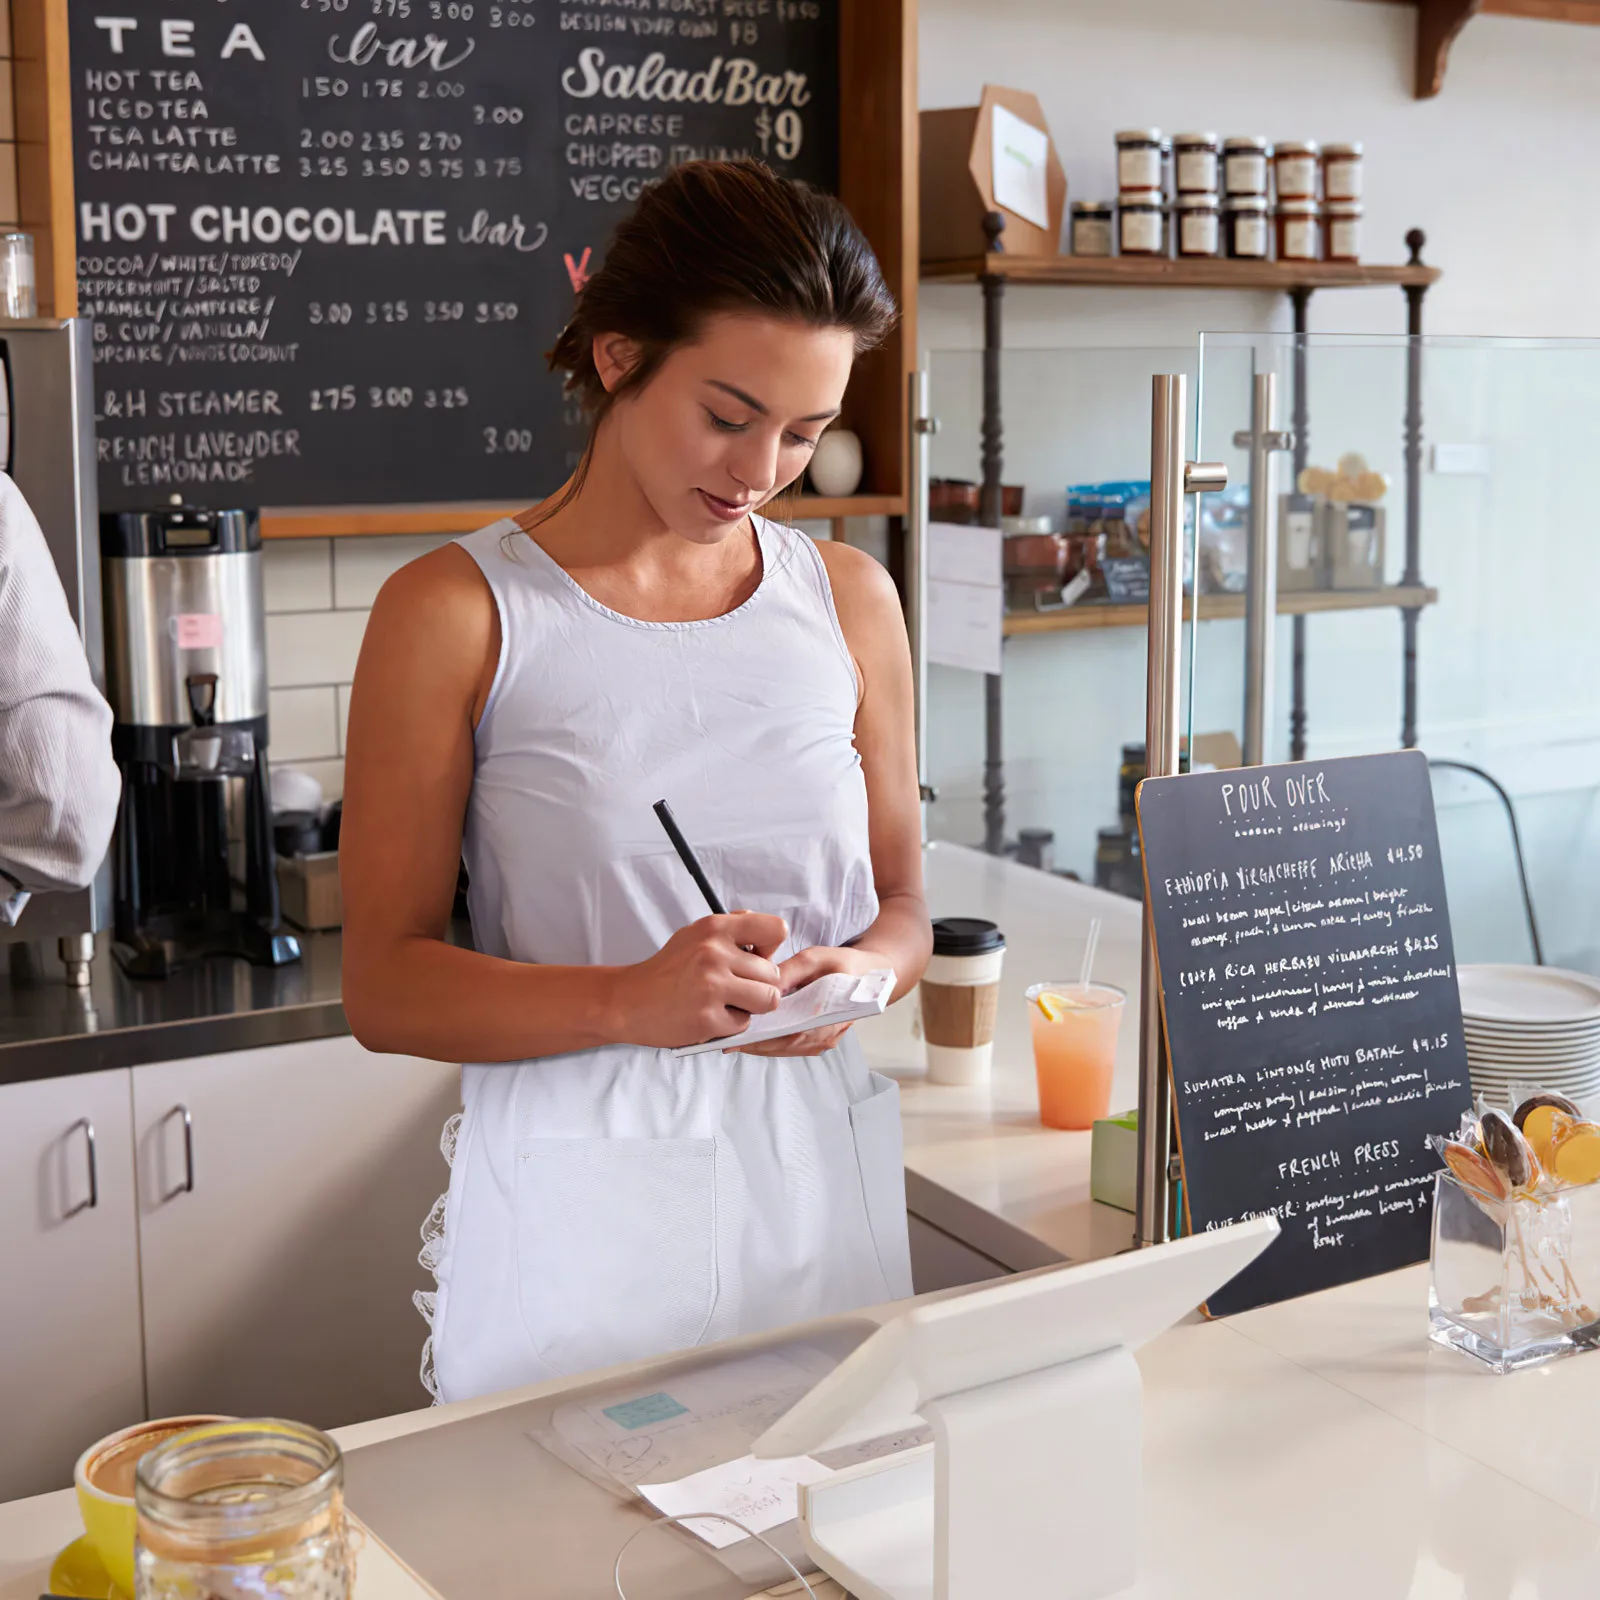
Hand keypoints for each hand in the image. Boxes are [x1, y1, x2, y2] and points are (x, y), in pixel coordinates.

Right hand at [610, 913, 786, 1048]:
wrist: (628, 1001)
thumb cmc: (666, 970)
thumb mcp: (694, 935)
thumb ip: (732, 931)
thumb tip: (768, 935)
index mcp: (714, 928)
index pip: (775, 929)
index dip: (771, 948)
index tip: (756, 958)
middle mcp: (714, 953)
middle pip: (773, 974)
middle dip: (758, 985)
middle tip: (731, 988)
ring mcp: (711, 987)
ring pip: (768, 1000)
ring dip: (750, 1007)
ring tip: (726, 1003)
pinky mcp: (708, 1018)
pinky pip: (744, 1024)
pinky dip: (730, 1025)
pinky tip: (708, 1016)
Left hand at [735, 943, 885, 1057]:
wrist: (871, 974)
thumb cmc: (844, 964)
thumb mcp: (817, 958)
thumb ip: (790, 971)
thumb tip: (764, 985)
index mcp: (831, 1017)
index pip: (793, 1035)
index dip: (764, 1039)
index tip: (740, 1037)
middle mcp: (828, 1035)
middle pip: (785, 1046)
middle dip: (755, 1044)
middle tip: (728, 1041)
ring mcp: (823, 1040)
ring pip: (786, 1048)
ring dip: (760, 1045)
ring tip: (733, 1039)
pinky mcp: (818, 1039)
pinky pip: (790, 1045)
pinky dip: (770, 1042)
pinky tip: (751, 1035)